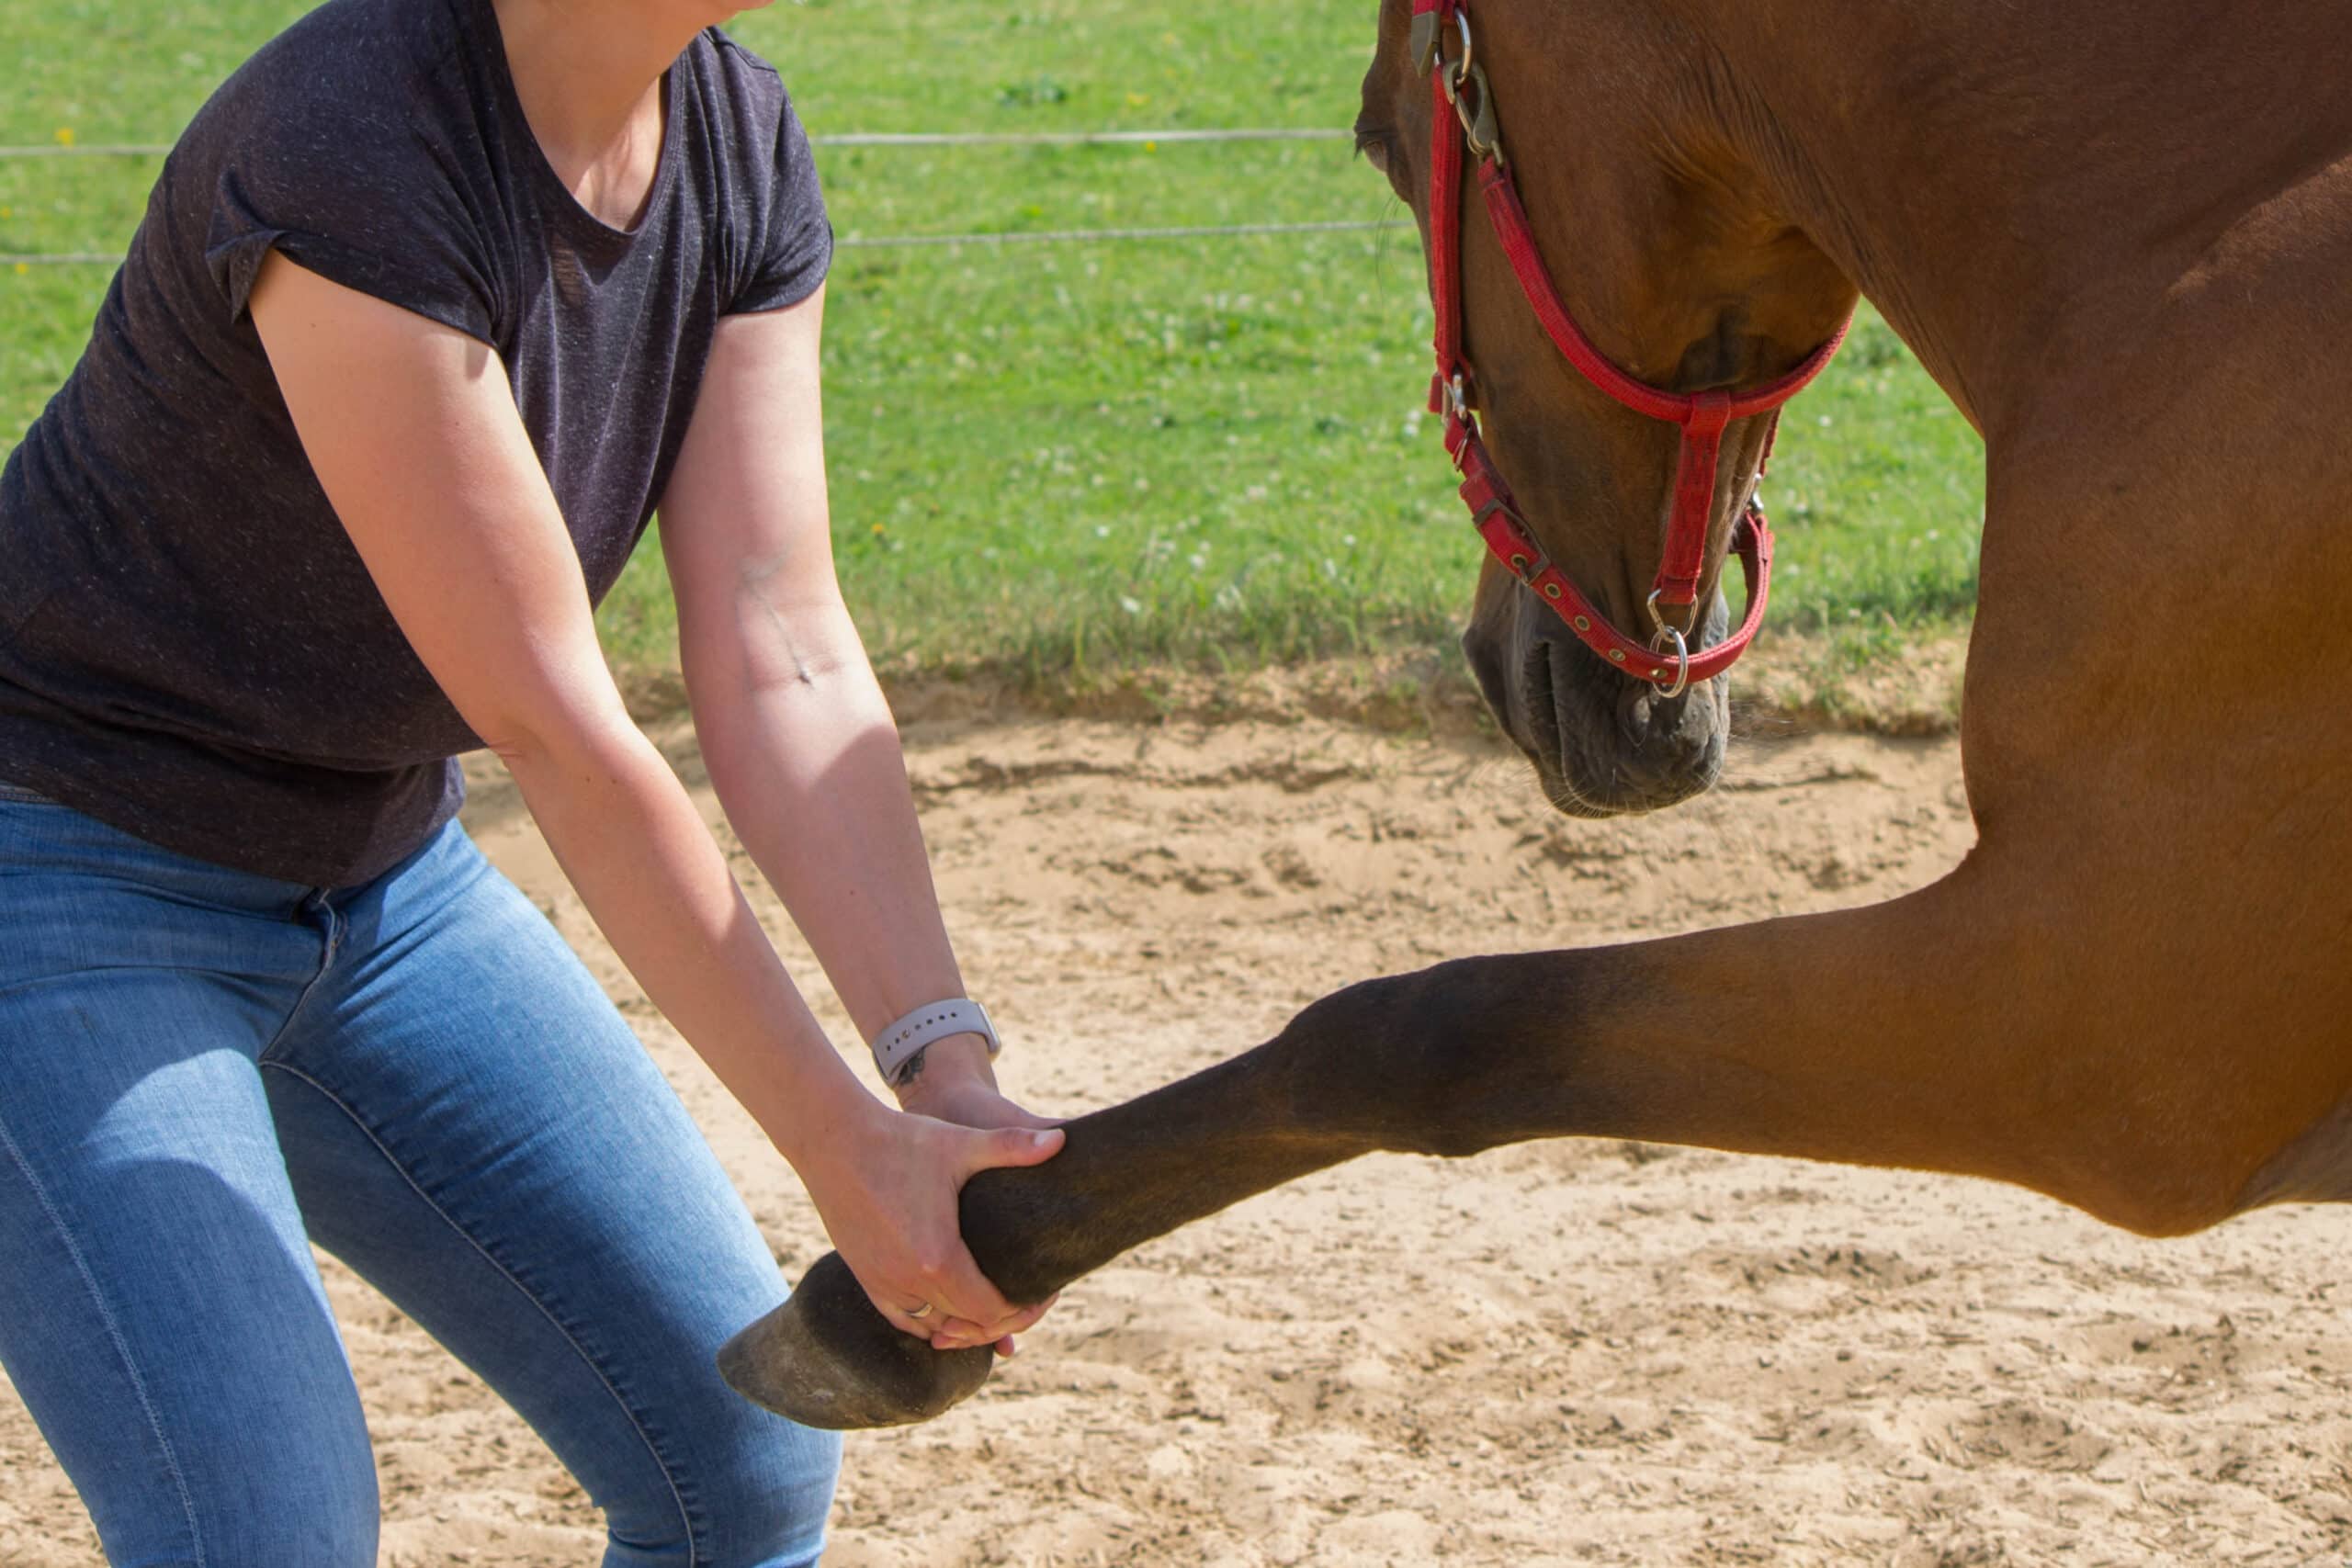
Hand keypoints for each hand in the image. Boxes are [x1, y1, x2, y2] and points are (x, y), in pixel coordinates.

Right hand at [889, 1033, 1063, 1349]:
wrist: (833, 1139)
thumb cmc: (900, 1140)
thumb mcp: (960, 1144)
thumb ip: (1012, 1146)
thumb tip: (1062, 1138)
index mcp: (938, 1258)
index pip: (989, 1310)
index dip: (1019, 1310)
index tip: (1039, 1295)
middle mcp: (907, 1281)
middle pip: (964, 1324)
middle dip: (996, 1319)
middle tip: (1024, 1301)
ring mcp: (881, 1283)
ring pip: (932, 1325)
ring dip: (962, 1321)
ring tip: (990, 1306)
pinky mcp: (863, 1276)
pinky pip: (901, 1317)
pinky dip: (927, 1319)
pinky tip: (947, 1306)